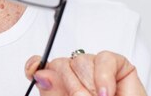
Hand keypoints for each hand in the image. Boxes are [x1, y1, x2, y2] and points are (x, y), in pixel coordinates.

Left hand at [25, 51, 146, 95]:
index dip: (35, 65)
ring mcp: (95, 70)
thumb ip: (54, 95)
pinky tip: (106, 92)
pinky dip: (104, 76)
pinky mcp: (117, 66)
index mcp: (61, 89)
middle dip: (70, 84)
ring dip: (89, 85)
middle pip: (59, 63)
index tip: (33, 70)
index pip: (42, 68)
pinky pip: (104, 58)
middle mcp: (76, 77)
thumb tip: (41, 75)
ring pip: (80, 60)